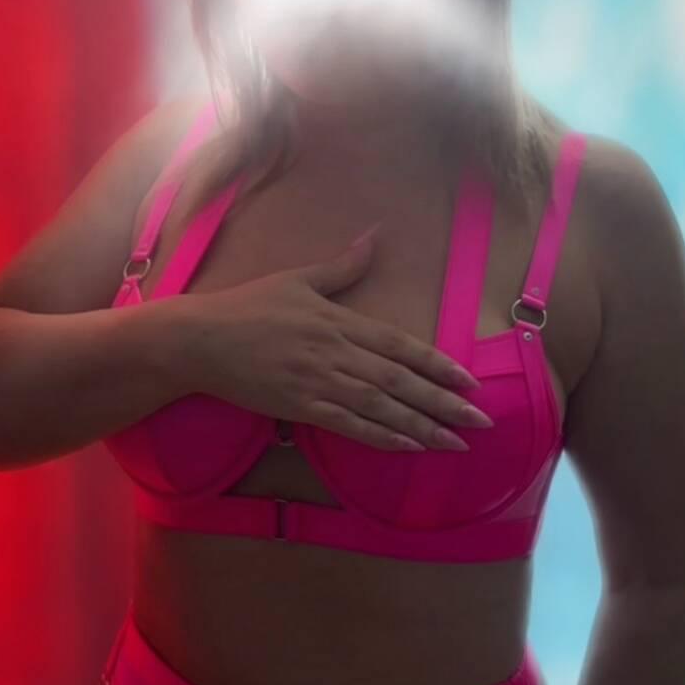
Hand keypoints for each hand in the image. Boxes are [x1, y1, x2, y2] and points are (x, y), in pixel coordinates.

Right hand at [173, 226, 493, 451]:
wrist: (202, 339)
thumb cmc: (248, 306)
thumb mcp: (298, 278)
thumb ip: (342, 266)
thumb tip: (376, 235)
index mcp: (340, 322)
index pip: (401, 346)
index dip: (438, 364)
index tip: (470, 381)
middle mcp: (337, 354)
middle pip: (401, 382)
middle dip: (445, 403)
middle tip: (483, 420)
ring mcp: (320, 383)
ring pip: (382, 409)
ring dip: (423, 427)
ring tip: (456, 442)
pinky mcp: (300, 408)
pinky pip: (349, 427)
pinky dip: (382, 438)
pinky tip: (409, 449)